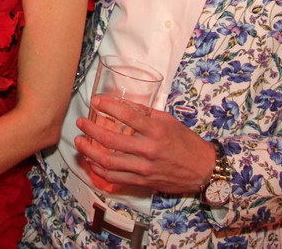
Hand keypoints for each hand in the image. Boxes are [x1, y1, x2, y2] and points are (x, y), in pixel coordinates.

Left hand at [75, 96, 214, 195]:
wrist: (201, 169)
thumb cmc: (185, 142)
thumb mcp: (168, 121)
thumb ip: (145, 113)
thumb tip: (123, 103)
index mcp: (156, 130)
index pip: (127, 115)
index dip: (108, 106)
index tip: (96, 100)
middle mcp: (148, 149)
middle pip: (112, 139)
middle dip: (91, 129)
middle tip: (81, 122)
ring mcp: (144, 168)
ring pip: (108, 161)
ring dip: (89, 151)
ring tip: (79, 142)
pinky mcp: (141, 181)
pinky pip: (114, 178)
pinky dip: (99, 170)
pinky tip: (91, 161)